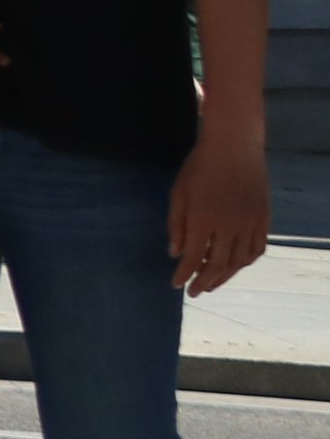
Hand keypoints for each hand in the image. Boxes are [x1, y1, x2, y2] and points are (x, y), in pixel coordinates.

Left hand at [171, 129, 271, 298]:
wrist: (234, 147)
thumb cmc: (199, 168)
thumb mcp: (179, 193)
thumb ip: (176, 225)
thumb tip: (176, 254)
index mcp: (203, 218)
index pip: (193, 257)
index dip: (184, 274)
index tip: (176, 285)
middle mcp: (229, 225)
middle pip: (218, 264)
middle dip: (204, 281)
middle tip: (194, 292)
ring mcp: (250, 223)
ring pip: (239, 261)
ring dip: (225, 276)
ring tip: (211, 283)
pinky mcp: (263, 219)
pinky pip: (257, 249)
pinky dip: (245, 262)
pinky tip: (234, 266)